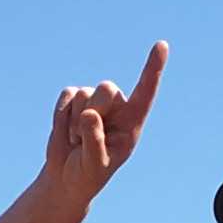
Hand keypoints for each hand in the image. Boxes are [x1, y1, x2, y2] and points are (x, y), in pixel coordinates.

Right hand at [44, 39, 168, 198]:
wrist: (65, 178)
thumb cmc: (87, 174)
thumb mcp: (94, 166)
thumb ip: (94, 142)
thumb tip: (89, 114)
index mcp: (132, 123)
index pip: (146, 92)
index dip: (154, 68)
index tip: (162, 45)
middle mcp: (117, 107)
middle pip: (106, 88)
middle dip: (93, 109)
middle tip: (84, 138)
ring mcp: (95, 101)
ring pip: (84, 93)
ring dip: (73, 122)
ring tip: (76, 141)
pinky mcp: (73, 99)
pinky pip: (67, 94)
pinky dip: (61, 115)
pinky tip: (66, 132)